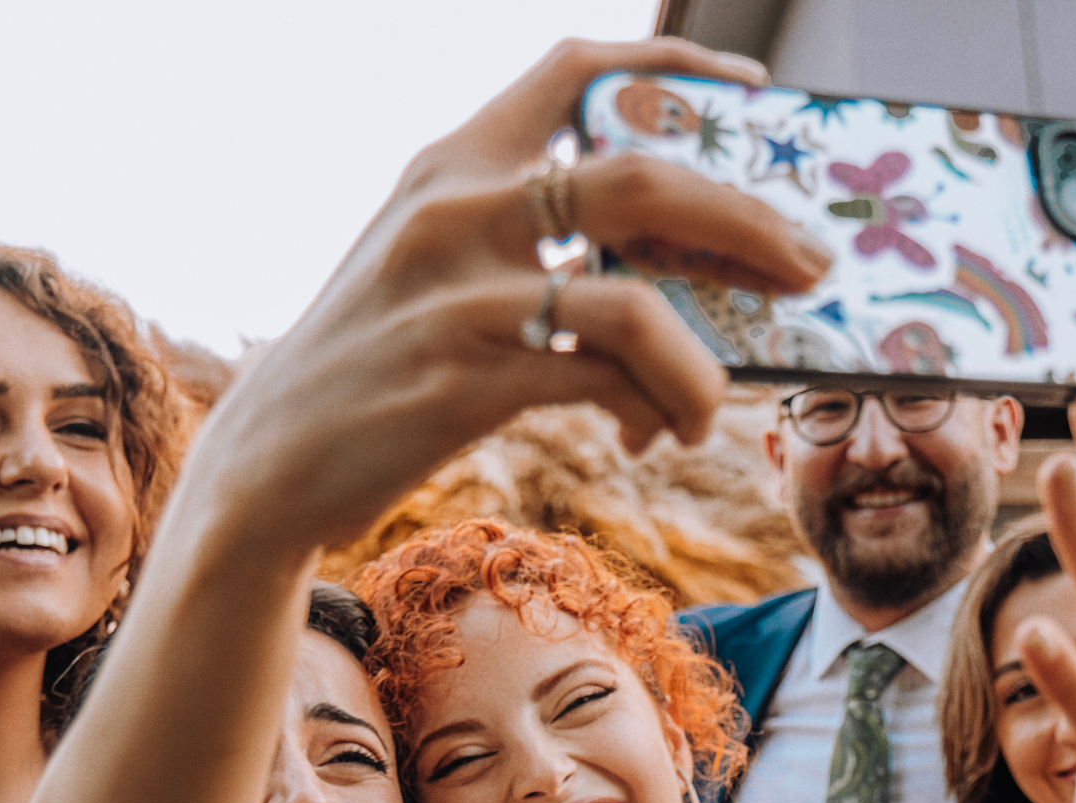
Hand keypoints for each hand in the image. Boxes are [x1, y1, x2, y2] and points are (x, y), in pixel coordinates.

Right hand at [187, 38, 830, 555]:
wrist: (268, 462)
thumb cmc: (370, 364)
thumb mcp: (424, 265)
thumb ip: (519, 240)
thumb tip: (662, 275)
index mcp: (449, 166)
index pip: (572, 71)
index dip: (672, 67)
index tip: (746, 91)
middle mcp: (454, 211)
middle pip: (641, 177)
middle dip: (747, 221)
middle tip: (807, 265)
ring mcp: (458, 297)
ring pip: (637, 301)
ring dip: (705, 362)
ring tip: (718, 406)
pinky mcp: (463, 384)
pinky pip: (603, 383)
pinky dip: (653, 409)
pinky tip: (651, 435)